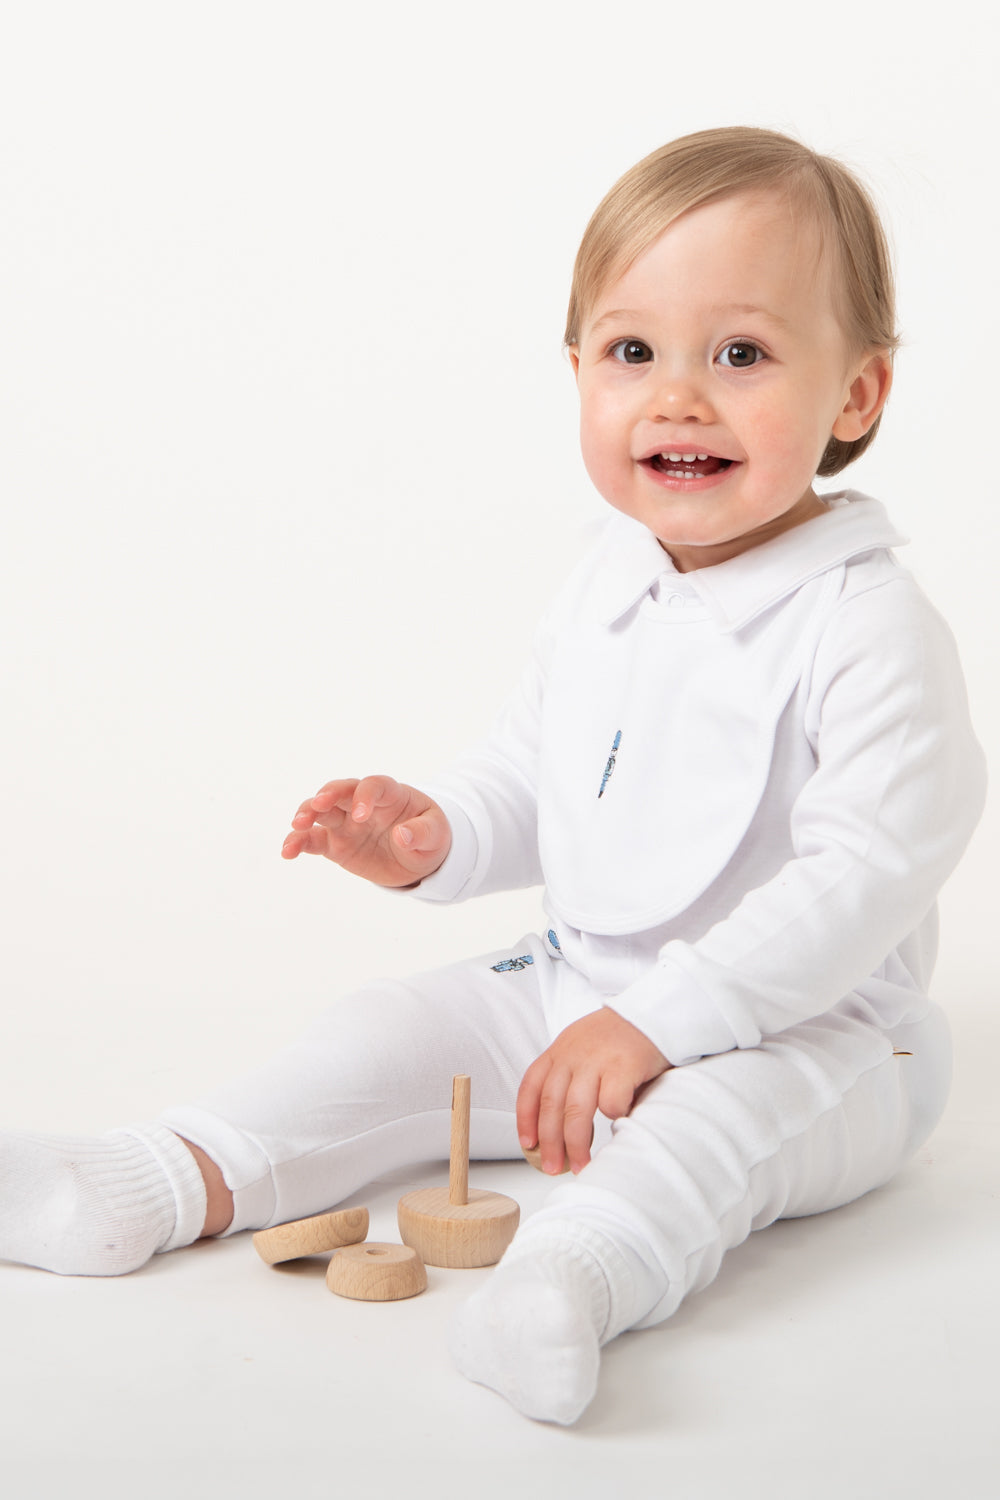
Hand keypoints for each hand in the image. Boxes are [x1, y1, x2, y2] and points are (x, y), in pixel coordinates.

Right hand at [281, 776, 450, 887]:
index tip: (362, 816)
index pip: (373, 786)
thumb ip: (422, 833)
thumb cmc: (429, 836)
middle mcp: (362, 804)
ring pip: (320, 812)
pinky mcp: (335, 844)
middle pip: (339, 791)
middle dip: (327, 795)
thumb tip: (402, 836)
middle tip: (317, 805)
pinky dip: (298, 843)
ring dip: (306, 814)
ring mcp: (346, 823)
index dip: (365, 796)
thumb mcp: (436, 835)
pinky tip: (288, 851)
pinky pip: (313, 840)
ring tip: (296, 827)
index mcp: (389, 794)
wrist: (418, 858)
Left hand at [516, 1008, 670, 1174]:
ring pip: (576, 1111)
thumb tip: (559, 1125)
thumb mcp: (582, 1047)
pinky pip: (611, 1103)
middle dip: (549, 1143)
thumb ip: (569, 1076)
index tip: (528, 1144)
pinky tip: (619, 1122)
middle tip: (552, 1167)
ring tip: (581, 1165)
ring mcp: (597, 1060)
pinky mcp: (623, 1066)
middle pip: (551, 1106)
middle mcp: (573, 1055)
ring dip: (576, 1144)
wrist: (651, 1013)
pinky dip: (613, 1117)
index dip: (525, 1119)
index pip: (531, 1087)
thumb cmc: (618, 1037)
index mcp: (559, 1050)